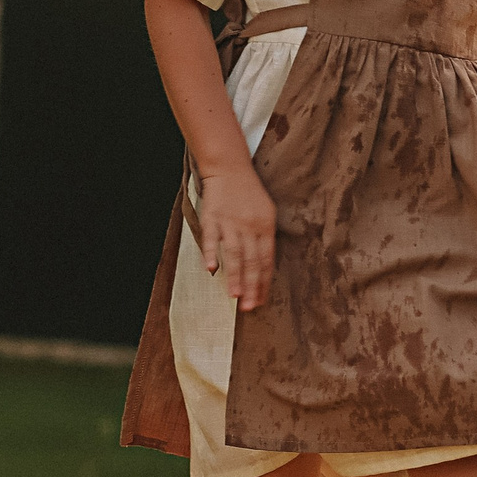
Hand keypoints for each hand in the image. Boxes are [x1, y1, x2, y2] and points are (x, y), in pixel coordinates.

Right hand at [198, 167, 277, 310]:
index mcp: (265, 227)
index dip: (263, 282)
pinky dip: (210, 253)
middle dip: (250, 286)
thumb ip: (265, 239)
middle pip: (251, 261)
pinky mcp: (212, 217)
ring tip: (234, 296)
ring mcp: (230, 222)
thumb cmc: (249, 194)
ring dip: (234, 276)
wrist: (230, 169)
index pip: (266, 260)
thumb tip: (264, 267)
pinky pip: (211, 238)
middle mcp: (249, 226)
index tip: (260, 300)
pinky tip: (211, 269)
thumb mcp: (266, 214)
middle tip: (248, 307)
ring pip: (234, 253)